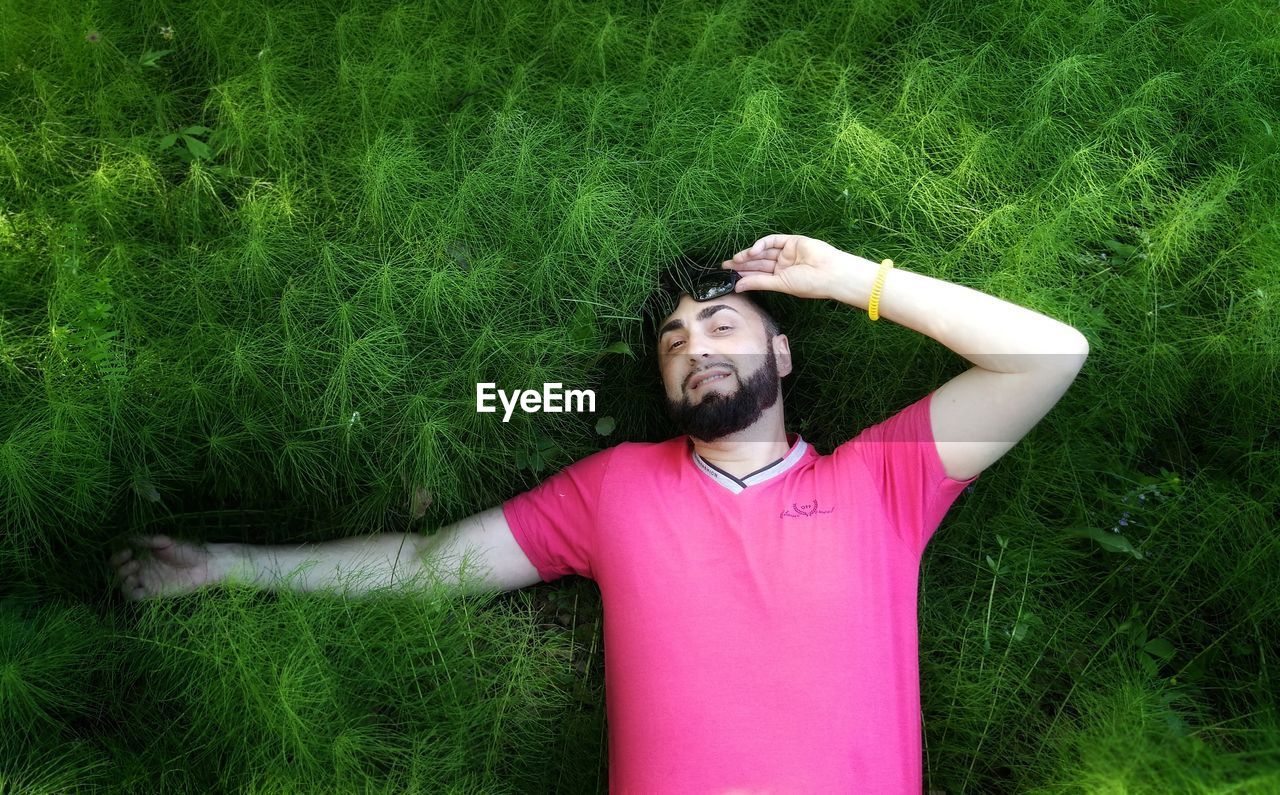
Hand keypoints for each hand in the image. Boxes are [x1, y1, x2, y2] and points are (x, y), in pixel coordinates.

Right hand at [108, 535, 226, 600]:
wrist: (205, 565)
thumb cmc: (188, 550)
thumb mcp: (166, 541)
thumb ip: (147, 540)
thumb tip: (128, 538)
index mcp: (142, 555)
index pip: (120, 558)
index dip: (118, 556)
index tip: (128, 551)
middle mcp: (142, 569)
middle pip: (118, 572)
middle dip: (119, 567)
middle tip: (134, 561)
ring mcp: (146, 581)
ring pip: (123, 585)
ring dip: (123, 579)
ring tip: (136, 572)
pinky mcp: (152, 592)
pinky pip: (134, 596)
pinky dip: (130, 591)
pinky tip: (137, 582)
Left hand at [722, 234, 867, 300]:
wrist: (830, 273)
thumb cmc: (810, 284)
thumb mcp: (780, 284)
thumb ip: (759, 282)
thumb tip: (738, 287)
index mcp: (782, 278)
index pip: (759, 274)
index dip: (744, 274)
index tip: (728, 277)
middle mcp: (783, 264)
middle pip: (758, 262)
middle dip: (742, 264)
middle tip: (725, 266)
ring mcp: (787, 252)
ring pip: (763, 252)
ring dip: (749, 255)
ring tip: (735, 260)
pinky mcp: (792, 241)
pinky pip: (772, 241)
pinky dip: (761, 245)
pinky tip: (752, 251)